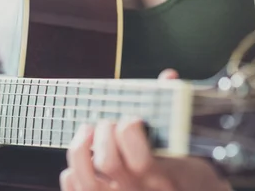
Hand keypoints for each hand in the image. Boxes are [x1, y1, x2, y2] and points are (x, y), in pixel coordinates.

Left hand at [61, 119, 230, 190]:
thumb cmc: (182, 173)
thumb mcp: (183, 147)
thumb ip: (171, 111)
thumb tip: (168, 76)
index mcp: (162, 178)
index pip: (140, 160)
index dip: (130, 131)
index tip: (132, 118)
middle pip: (108, 162)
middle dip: (105, 133)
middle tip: (109, 122)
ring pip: (85, 180)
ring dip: (81, 148)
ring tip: (88, 131)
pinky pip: (73, 190)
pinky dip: (71, 171)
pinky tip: (84, 158)